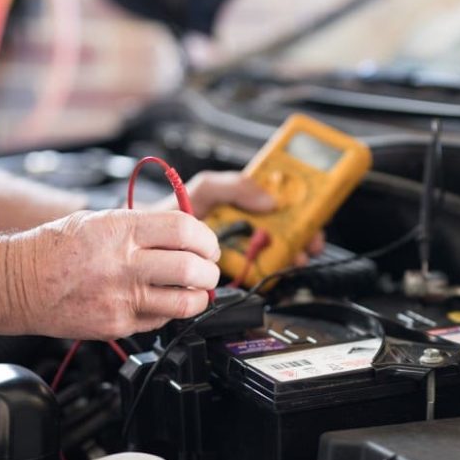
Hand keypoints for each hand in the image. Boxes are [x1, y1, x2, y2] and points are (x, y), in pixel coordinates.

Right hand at [0, 209, 219, 338]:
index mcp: (120, 230)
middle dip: (210, 271)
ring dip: (199, 296)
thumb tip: (185, 232)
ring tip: (195, 290)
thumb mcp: (99, 219)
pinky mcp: (117, 325)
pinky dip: (169, 312)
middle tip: (208, 270)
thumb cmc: (55, 248)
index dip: (206, 239)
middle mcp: (122, 263)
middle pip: (191, 268)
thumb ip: (142, 225)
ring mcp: (120, 298)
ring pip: (184, 302)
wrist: (17, 284)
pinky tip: (161, 302)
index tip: (208, 245)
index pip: (184, 230)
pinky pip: (160, 321)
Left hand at [154, 171, 326, 263]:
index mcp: (243, 201)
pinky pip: (261, 273)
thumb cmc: (170, 213)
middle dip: (305, 233)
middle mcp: (246, 224)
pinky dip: (274, 273)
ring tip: (297, 254)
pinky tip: (278, 269)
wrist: (145, 246)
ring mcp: (242, 248)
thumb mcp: (203, 190)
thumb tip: (267, 197)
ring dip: (294, 254)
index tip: (315, 207)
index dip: (302, 203)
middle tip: (311, 238)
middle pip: (287, 228)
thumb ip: (232, 186)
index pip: (281, 198)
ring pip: (279, 252)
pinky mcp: (234, 272)